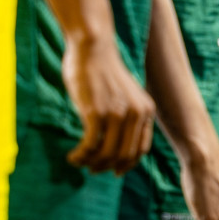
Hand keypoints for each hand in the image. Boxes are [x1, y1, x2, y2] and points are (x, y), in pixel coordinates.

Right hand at [63, 34, 153, 173]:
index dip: (127, 164)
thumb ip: (126, 115)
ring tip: (78, 161)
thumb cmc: (103, 72)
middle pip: (123, 156)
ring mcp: (118, 113)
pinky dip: (80, 155)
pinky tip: (72, 156)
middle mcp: (136, 113)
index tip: (113, 171)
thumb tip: (114, 143)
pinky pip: (90, 145)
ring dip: (90, 163)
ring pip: (106, 154)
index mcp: (146, 110)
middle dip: (105, 167)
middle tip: (91, 169)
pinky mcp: (97, 112)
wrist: (93, 48)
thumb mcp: (124, 95)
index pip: (140, 149)